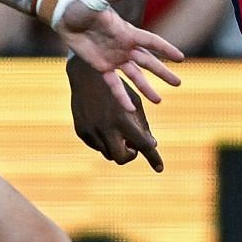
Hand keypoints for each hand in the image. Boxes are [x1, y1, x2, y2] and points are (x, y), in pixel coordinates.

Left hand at [55, 0, 184, 107]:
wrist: (65, 16)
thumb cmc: (82, 4)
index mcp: (128, 32)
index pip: (152, 42)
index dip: (166, 49)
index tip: (180, 58)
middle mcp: (125, 46)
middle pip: (148, 62)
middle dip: (163, 73)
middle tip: (178, 83)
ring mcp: (114, 58)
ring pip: (135, 76)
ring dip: (146, 88)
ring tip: (159, 100)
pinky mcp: (101, 66)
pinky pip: (113, 84)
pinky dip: (121, 96)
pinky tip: (129, 108)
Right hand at [67, 54, 164, 171]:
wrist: (85, 73)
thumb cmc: (117, 87)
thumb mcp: (135, 102)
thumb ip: (143, 126)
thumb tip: (152, 145)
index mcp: (122, 119)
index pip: (143, 145)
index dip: (153, 158)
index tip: (160, 168)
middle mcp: (106, 128)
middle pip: (121, 158)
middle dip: (129, 155)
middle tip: (132, 145)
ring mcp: (91, 131)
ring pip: (108, 153)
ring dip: (116, 146)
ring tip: (117, 129)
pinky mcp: (81, 130)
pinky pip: (96, 145)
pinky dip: (103, 140)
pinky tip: (103, 123)